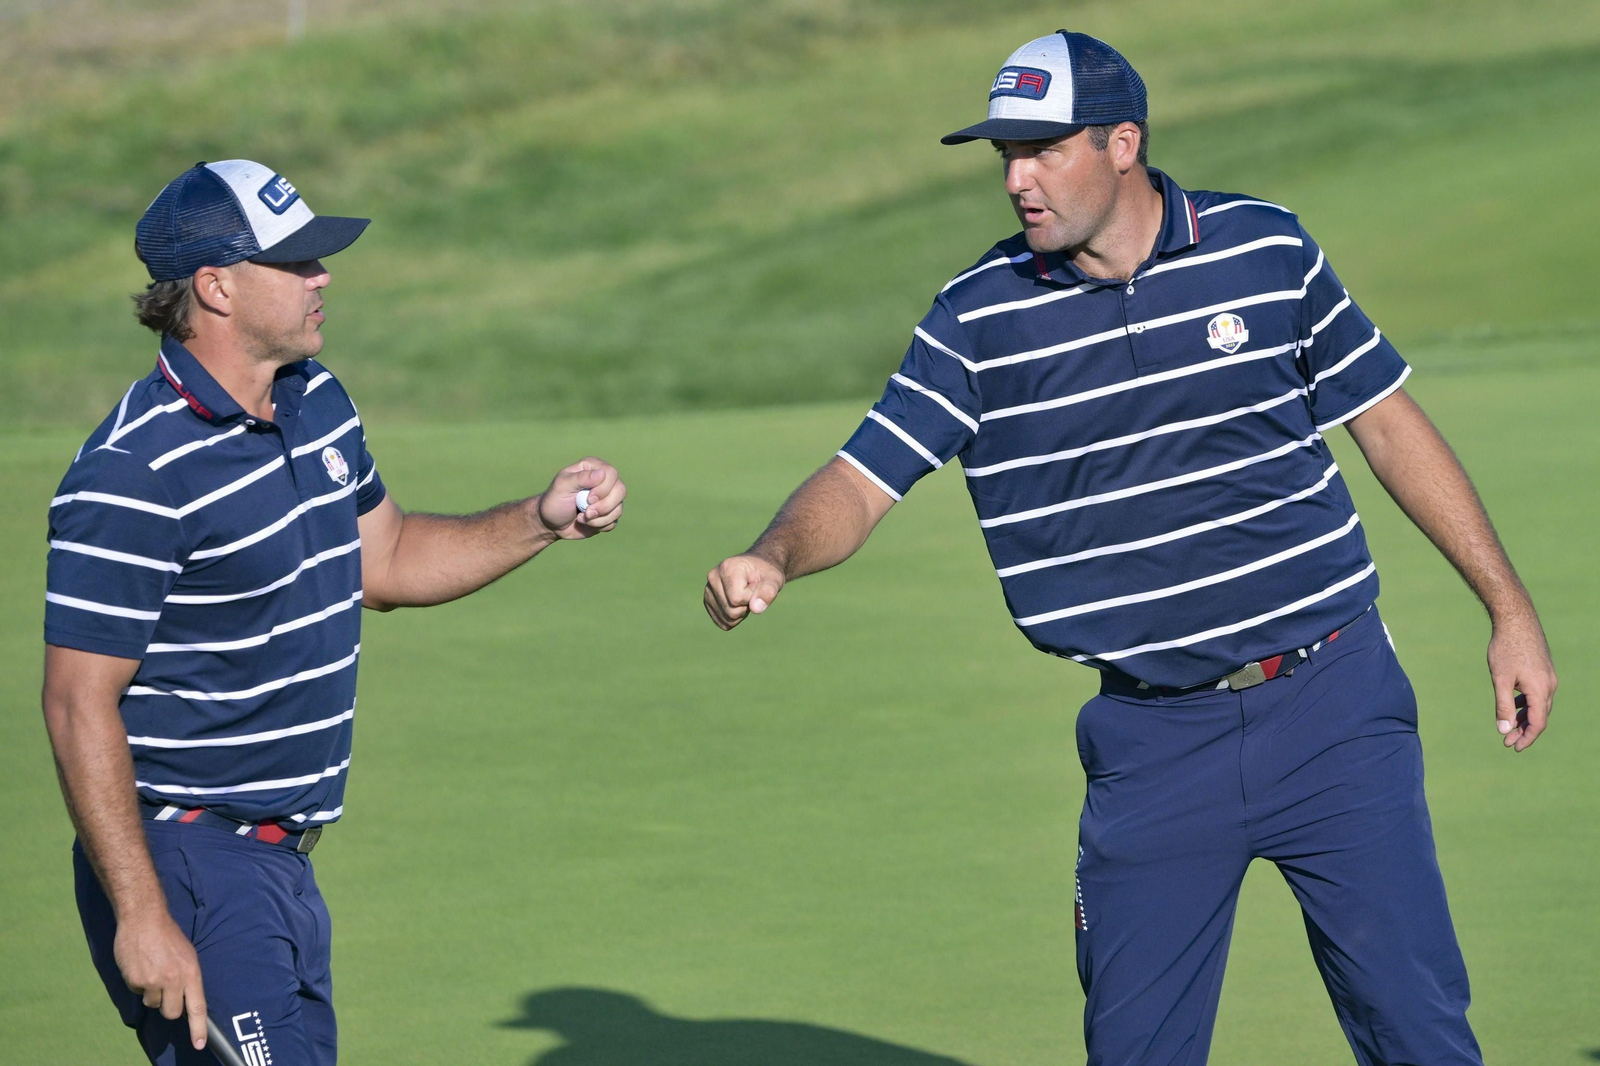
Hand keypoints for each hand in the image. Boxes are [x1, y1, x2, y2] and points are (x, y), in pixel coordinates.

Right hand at [114, 911, 207, 1049]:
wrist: (144, 919)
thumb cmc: (169, 936)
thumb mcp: (188, 955)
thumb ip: (187, 977)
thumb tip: (185, 998)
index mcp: (191, 972)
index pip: (197, 1007)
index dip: (198, 1028)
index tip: (199, 1044)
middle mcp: (173, 980)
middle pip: (172, 1013)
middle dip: (169, 1007)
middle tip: (166, 990)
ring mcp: (152, 982)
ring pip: (153, 1004)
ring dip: (152, 993)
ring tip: (153, 970)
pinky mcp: (135, 981)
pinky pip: (138, 992)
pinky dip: (139, 983)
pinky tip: (140, 966)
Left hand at [536, 458, 624, 539]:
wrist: (551, 523)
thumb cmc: (554, 500)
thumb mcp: (562, 486)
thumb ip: (581, 478)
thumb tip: (602, 473)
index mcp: (593, 468)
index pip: (611, 474)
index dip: (603, 489)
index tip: (588, 499)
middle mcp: (605, 481)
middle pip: (620, 490)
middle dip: (604, 506)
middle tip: (587, 512)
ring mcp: (608, 498)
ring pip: (618, 508)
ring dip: (599, 519)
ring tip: (583, 518)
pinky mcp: (609, 514)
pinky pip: (614, 522)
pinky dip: (599, 526)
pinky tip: (587, 523)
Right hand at [704, 553, 785, 629]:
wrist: (757, 569)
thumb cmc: (766, 573)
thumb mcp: (774, 579)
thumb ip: (768, 591)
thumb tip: (756, 609)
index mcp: (727, 568)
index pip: (737, 599)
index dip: (752, 597)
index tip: (756, 585)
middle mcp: (713, 577)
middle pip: (731, 611)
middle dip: (746, 606)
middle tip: (751, 592)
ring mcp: (708, 590)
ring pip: (726, 619)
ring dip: (741, 613)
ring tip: (745, 597)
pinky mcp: (708, 601)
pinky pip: (722, 623)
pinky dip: (734, 619)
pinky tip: (738, 604)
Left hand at [1488, 607, 1556, 751]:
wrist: (1516, 619)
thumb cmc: (1506, 648)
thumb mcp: (1500, 680)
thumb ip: (1503, 706)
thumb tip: (1504, 730)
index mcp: (1541, 690)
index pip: (1538, 723)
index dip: (1526, 738)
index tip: (1513, 748)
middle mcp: (1549, 685)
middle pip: (1539, 716)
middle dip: (1524, 731)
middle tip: (1507, 741)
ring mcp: (1548, 677)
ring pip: (1539, 705)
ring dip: (1524, 717)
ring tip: (1509, 727)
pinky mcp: (1543, 669)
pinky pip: (1537, 693)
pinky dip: (1526, 703)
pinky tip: (1514, 705)